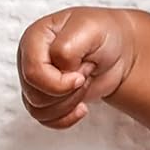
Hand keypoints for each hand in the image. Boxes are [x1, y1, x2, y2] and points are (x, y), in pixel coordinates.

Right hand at [17, 7, 138, 129]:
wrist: (118, 48)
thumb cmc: (104, 34)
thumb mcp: (90, 30)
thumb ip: (66, 49)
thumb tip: (58, 71)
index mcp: (35, 38)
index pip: (33, 73)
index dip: (59, 82)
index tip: (81, 76)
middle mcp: (31, 59)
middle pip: (35, 95)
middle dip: (68, 91)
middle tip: (86, 72)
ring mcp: (37, 80)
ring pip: (38, 110)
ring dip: (69, 103)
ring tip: (85, 82)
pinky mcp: (46, 96)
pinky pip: (45, 119)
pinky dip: (66, 118)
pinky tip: (81, 107)